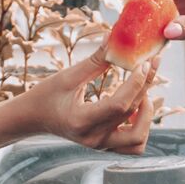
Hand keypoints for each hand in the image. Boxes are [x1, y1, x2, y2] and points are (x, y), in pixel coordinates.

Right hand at [23, 47, 153, 150]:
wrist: (33, 118)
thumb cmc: (47, 95)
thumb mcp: (68, 76)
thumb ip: (96, 60)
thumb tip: (115, 38)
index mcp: (81, 120)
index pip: (119, 104)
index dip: (136, 83)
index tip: (143, 63)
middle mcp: (93, 138)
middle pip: (131, 115)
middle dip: (146, 87)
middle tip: (151, 66)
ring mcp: (100, 145)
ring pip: (138, 139)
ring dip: (147, 115)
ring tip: (144, 92)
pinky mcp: (105, 146)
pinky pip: (132, 144)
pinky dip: (141, 127)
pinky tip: (136, 107)